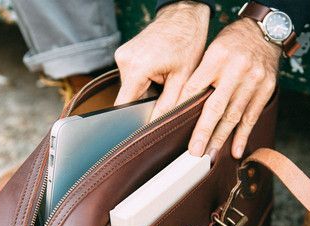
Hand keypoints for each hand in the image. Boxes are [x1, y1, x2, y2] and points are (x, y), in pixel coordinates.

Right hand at [114, 2, 209, 119]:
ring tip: (164, 79)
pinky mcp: (124, 53)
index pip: (124, 106)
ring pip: (130, 87)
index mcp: (136, 68)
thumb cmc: (187, 42)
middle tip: (165, 95)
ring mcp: (122, 55)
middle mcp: (124, 61)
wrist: (184, 15)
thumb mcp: (182, 79)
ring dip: (145, 90)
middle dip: (145, 101)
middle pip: (128, 97)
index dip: (132, 119)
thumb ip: (167, 105)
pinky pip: (131, 76)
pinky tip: (158, 72)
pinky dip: (143, 80)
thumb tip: (156, 126)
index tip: (142, 127)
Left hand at [181, 18, 280, 158]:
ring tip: (209, 154)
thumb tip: (181, 105)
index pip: (196, 87)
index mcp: (218, 56)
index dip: (184, 108)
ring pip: (234, 115)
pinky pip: (252, 117)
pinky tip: (235, 150)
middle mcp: (237, 69)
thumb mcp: (212, 49)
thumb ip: (200, 74)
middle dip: (204, 131)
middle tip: (194, 152)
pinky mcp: (266, 89)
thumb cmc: (232, 43)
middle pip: (216, 106)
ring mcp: (254, 80)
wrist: (265, 31)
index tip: (173, 127)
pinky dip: (243, 136)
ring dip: (221, 138)